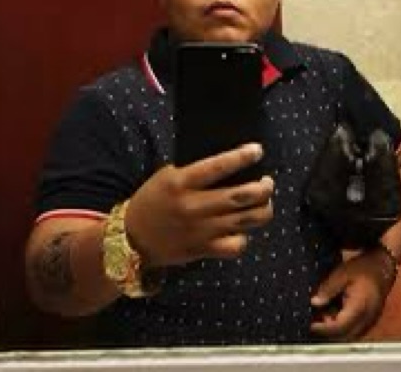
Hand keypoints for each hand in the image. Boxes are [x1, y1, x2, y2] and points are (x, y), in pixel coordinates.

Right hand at [124, 143, 273, 266]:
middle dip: (263, 187)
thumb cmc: (152, 200)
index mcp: (181, 183)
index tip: (257, 150)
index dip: (241, 157)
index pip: (217, 167)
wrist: (132, 239)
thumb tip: (229, 163)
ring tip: (264, 201)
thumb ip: (194, 171)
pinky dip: (244, 236)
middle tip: (267, 181)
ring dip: (263, 209)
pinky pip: (236, 245)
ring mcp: (201, 230)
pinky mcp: (204, 250)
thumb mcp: (167, 176)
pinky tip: (242, 228)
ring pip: (246, 220)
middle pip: (242, 197)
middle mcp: (194, 206)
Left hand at [310, 247, 395, 340]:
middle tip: (313, 320)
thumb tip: (314, 303)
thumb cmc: (362, 268)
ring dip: (335, 328)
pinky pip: (355, 328)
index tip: (310, 325)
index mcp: (359, 307)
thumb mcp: (341, 273)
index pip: (339, 326)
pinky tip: (333, 312)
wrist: (383, 266)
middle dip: (328, 331)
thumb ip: (328, 289)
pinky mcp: (370, 318)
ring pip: (350, 334)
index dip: (323, 329)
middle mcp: (366, 319)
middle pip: (345, 335)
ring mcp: (370, 320)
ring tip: (321, 315)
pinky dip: (343, 325)